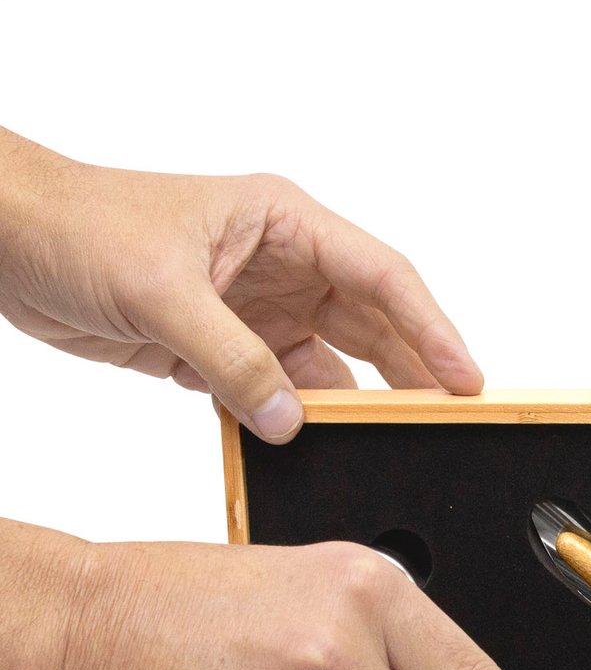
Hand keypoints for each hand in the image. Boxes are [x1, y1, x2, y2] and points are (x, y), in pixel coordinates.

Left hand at [0, 127, 481, 441]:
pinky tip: (311, 446)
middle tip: (447, 423)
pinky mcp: (228, 350)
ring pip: (332, 368)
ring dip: (352, 407)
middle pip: (372, 327)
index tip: (465, 379)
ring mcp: (258, 311)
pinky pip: (283, 394)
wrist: (9, 241)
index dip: (432, 329)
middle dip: (410, 375)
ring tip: (387, 445)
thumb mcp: (162, 291)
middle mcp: (281, 266)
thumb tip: (289, 421)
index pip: (382, 277)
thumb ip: (233, 361)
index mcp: (282, 223)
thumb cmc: (77, 225)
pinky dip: (294, 422)